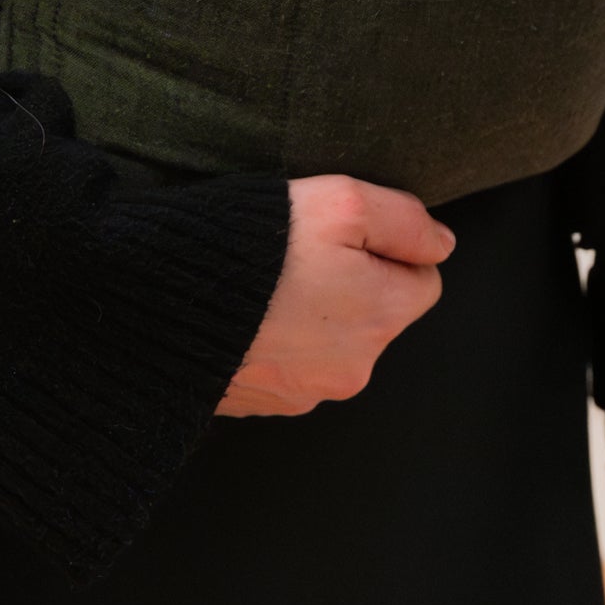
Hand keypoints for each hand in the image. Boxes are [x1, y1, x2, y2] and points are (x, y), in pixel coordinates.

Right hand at [217, 176, 455, 416]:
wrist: (163, 299)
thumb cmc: (255, 246)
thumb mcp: (342, 203)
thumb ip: (405, 221)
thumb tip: (441, 245)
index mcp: (381, 317)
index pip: (422, 280)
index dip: (387, 248)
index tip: (342, 234)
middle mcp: (353, 367)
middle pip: (376, 314)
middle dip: (350, 283)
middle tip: (299, 253)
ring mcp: (305, 392)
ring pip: (331, 341)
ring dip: (310, 313)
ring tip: (267, 281)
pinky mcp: (262, 402)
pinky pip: (287, 363)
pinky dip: (274, 339)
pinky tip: (246, 312)